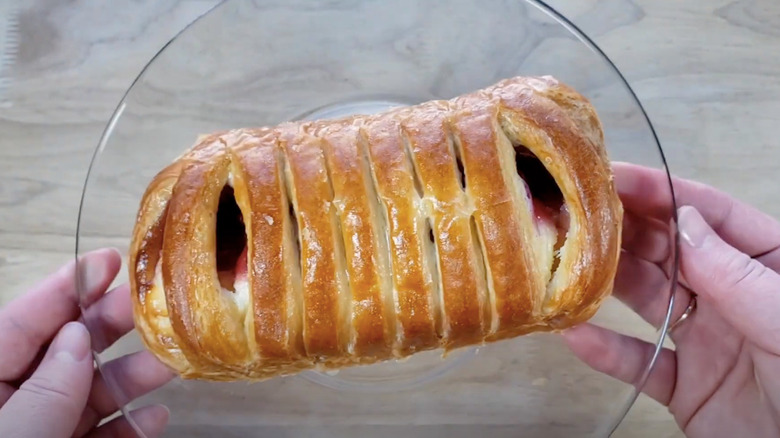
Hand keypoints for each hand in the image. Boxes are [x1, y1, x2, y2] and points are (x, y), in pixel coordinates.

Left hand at [0, 248, 173, 437]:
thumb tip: (79, 337)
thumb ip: (47, 388)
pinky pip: (100, 433)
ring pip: (90, 394)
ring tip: (172, 362)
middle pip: (66, 351)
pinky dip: (129, 425)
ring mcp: (43, 430)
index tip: (110, 260)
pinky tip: (155, 416)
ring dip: (133, 377)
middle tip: (154, 301)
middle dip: (111, 325)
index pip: (22, 323)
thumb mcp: (15, 432)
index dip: (66, 288)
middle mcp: (13, 401)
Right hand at [562, 162, 779, 436]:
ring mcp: (706, 339)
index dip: (660, 192)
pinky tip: (576, 335)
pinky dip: (607, 351)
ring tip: (566, 263)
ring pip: (646, 299)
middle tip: (573, 213)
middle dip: (623, 229)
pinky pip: (640, 363)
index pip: (709, 215)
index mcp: (767, 264)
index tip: (613, 176)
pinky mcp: (685, 385)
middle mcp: (731, 294)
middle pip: (668, 250)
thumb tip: (684, 222)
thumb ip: (737, 274)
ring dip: (607, 283)